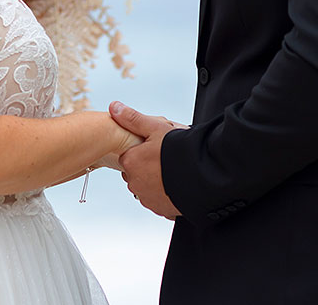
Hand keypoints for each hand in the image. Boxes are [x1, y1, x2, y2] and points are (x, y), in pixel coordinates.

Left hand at [109, 101, 184, 219]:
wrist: (204, 175)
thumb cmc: (178, 149)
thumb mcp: (155, 127)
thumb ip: (132, 118)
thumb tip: (113, 106)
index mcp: (131, 162)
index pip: (129, 156)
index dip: (143, 151)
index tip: (157, 148)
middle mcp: (134, 183)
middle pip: (136, 173)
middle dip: (147, 167)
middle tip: (167, 159)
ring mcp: (147, 198)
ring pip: (147, 187)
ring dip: (156, 181)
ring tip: (174, 171)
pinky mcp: (161, 210)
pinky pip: (159, 200)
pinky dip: (166, 194)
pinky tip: (178, 184)